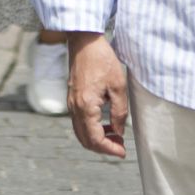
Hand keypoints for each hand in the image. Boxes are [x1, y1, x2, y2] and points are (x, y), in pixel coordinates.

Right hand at [68, 32, 128, 158]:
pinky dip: (91, 128)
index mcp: (86, 106)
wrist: (84, 41)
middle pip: (85, 140)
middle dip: (103, 147)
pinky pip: (79, 121)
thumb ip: (119, 112)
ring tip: (115, 135)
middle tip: (120, 146)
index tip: (123, 152)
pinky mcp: (72, 98)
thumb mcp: (118, 86)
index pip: (95, 139)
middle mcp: (75, 108)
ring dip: (97, 138)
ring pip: (81, 132)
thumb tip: (119, 131)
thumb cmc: (102, 60)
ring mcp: (71, 103)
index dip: (109, 149)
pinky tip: (105, 123)